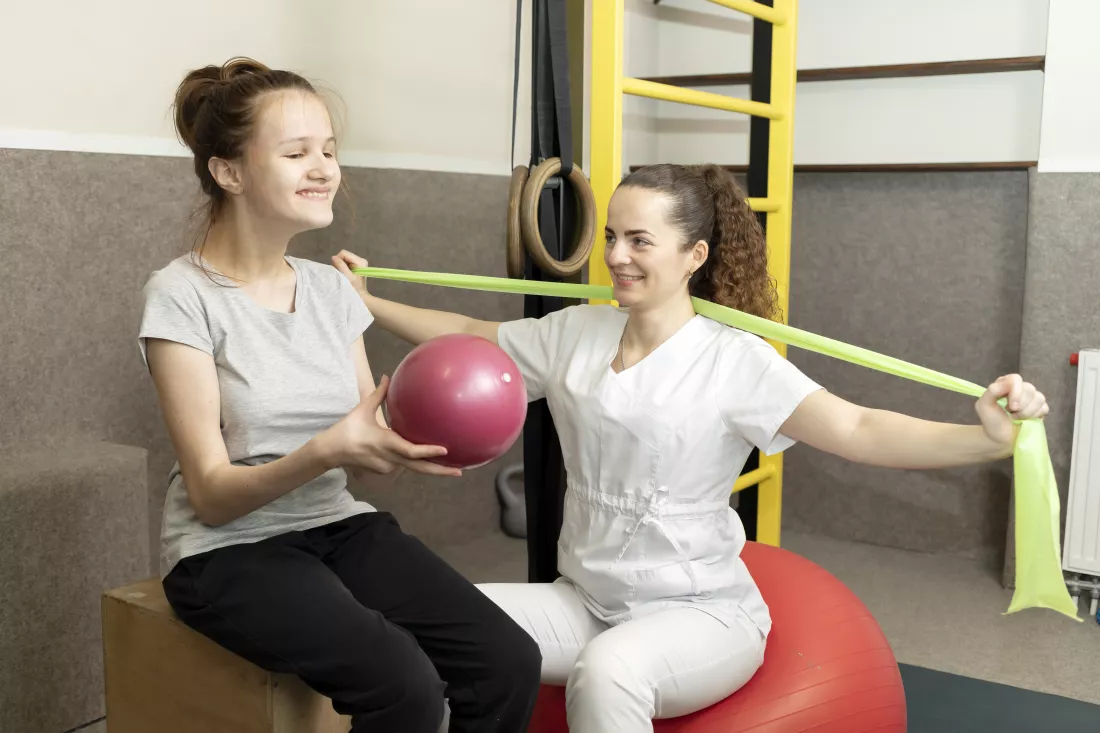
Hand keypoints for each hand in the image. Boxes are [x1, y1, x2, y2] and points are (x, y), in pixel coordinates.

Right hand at [324, 376, 460, 477]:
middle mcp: (389, 458)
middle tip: (459, 472)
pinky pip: (402, 465)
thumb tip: (387, 376)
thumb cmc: (346, 429)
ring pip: (411, 467)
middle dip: (440, 471)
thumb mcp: (362, 409)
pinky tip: (427, 461)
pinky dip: (414, 463)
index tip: (445, 450)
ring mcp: (386, 467)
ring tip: (451, 467)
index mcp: (385, 442)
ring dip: (429, 467)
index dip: (428, 451)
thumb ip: (378, 394)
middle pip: (418, 468)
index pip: (411, 451)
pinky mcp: (384, 470)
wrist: (330, 452)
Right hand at [332, 250, 369, 297]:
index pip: (344, 253)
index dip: (338, 260)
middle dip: (339, 263)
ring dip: (340, 267)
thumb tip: (333, 257)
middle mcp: (360, 260)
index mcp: (360, 261)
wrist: (360, 297)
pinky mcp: (355, 266)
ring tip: (343, 275)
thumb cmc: (354, 288)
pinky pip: (345, 263)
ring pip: (343, 259)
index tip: (337, 269)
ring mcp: (358, 263)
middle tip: (340, 274)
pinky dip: (342, 268)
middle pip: (344, 256)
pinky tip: (345, 275)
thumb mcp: (347, 277)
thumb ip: (341, 266)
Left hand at [975, 374, 1048, 447]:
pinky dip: (1035, 415)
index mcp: (1005, 383)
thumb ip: (992, 391)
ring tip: (1016, 417)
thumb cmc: (991, 420)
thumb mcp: (984, 405)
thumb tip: (1007, 382)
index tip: (1012, 407)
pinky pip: (1044, 407)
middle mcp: (1020, 388)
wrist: (1000, 438)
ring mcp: (1031, 398)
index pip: (1016, 379)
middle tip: (1011, 414)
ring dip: (1027, 412)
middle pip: (1029, 388)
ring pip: (1039, 398)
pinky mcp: (1040, 408)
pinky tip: (1026, 420)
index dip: (1016, 392)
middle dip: (1021, 405)